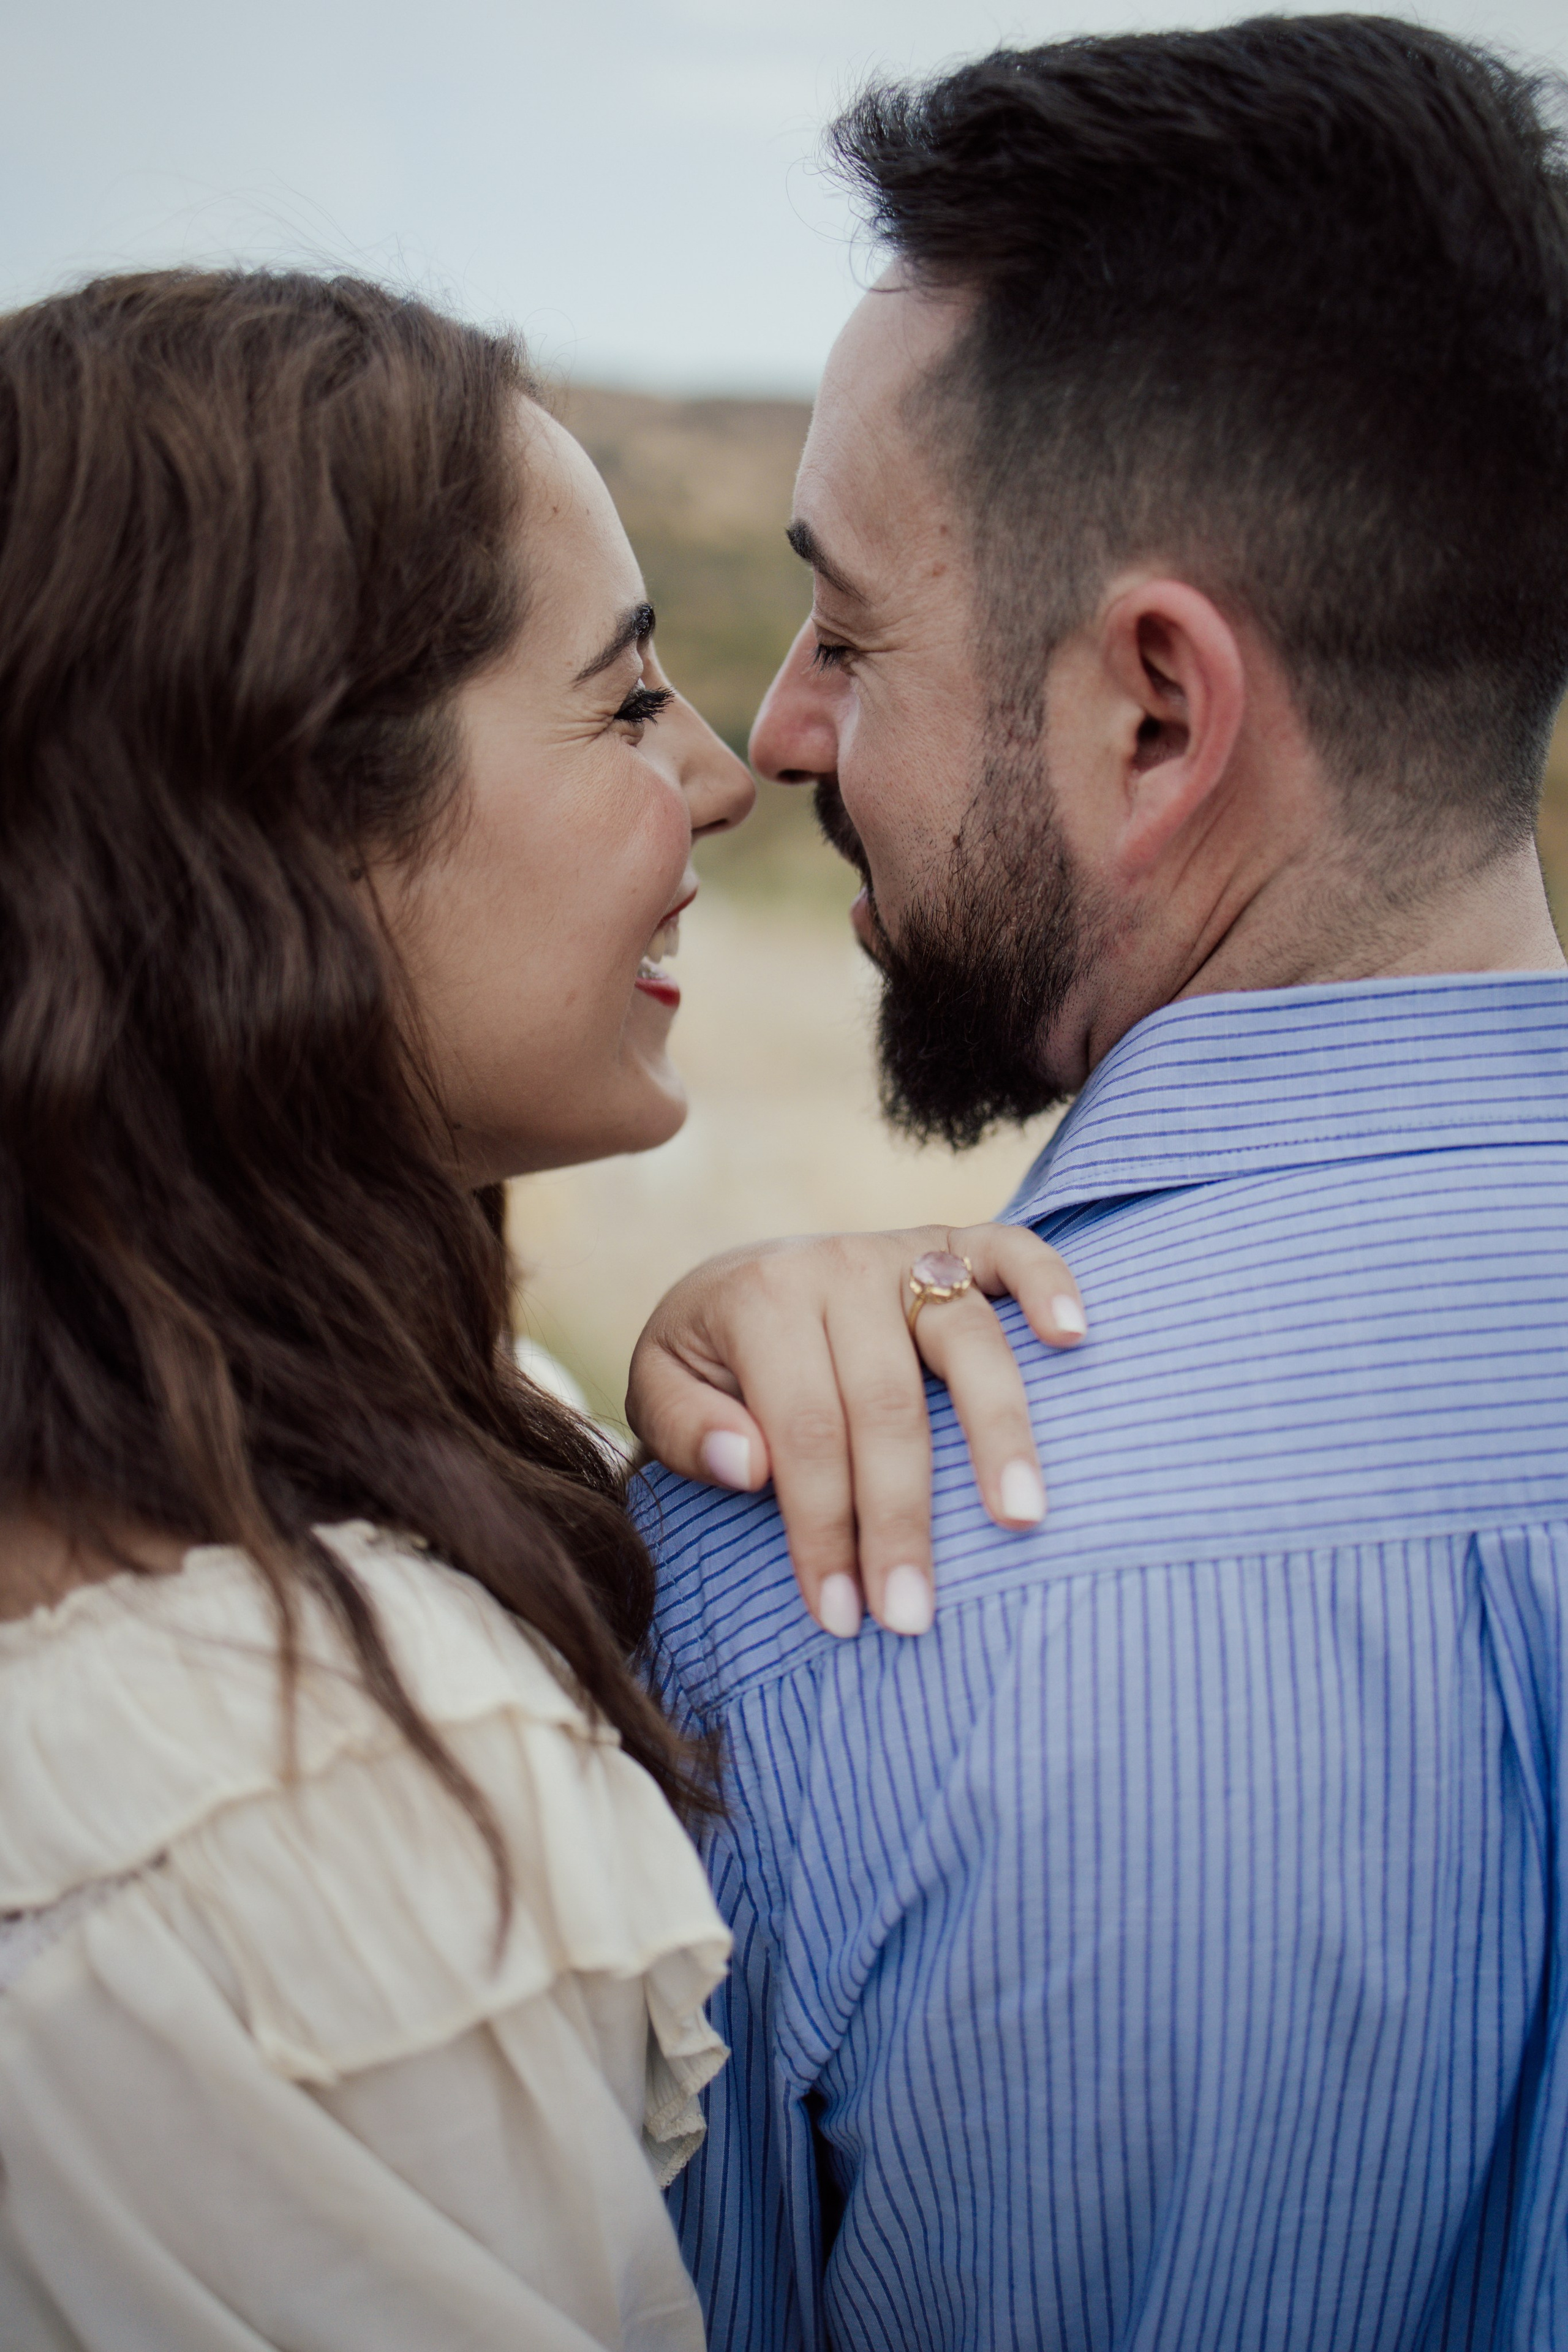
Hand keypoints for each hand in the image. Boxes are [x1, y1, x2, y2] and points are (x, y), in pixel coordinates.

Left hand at [625, 1224, 1086, 1639]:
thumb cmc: (706, 1359)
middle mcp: (836, 1266)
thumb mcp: (658, 1388)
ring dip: (998, 1432)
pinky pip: (1011, 1248)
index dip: (824, 1528)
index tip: (842, 1616)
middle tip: (913, 1615)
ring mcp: (900, 1250)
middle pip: (887, 1404)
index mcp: (760, 1301)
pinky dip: (1049, 1282)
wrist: (734, 1280)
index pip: (805, 1430)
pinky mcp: (951, 1242)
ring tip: (1021, 1518)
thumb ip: (684, 1428)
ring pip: (965, 1339)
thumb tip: (751, 1466)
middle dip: (900, 1519)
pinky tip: (1075, 1337)